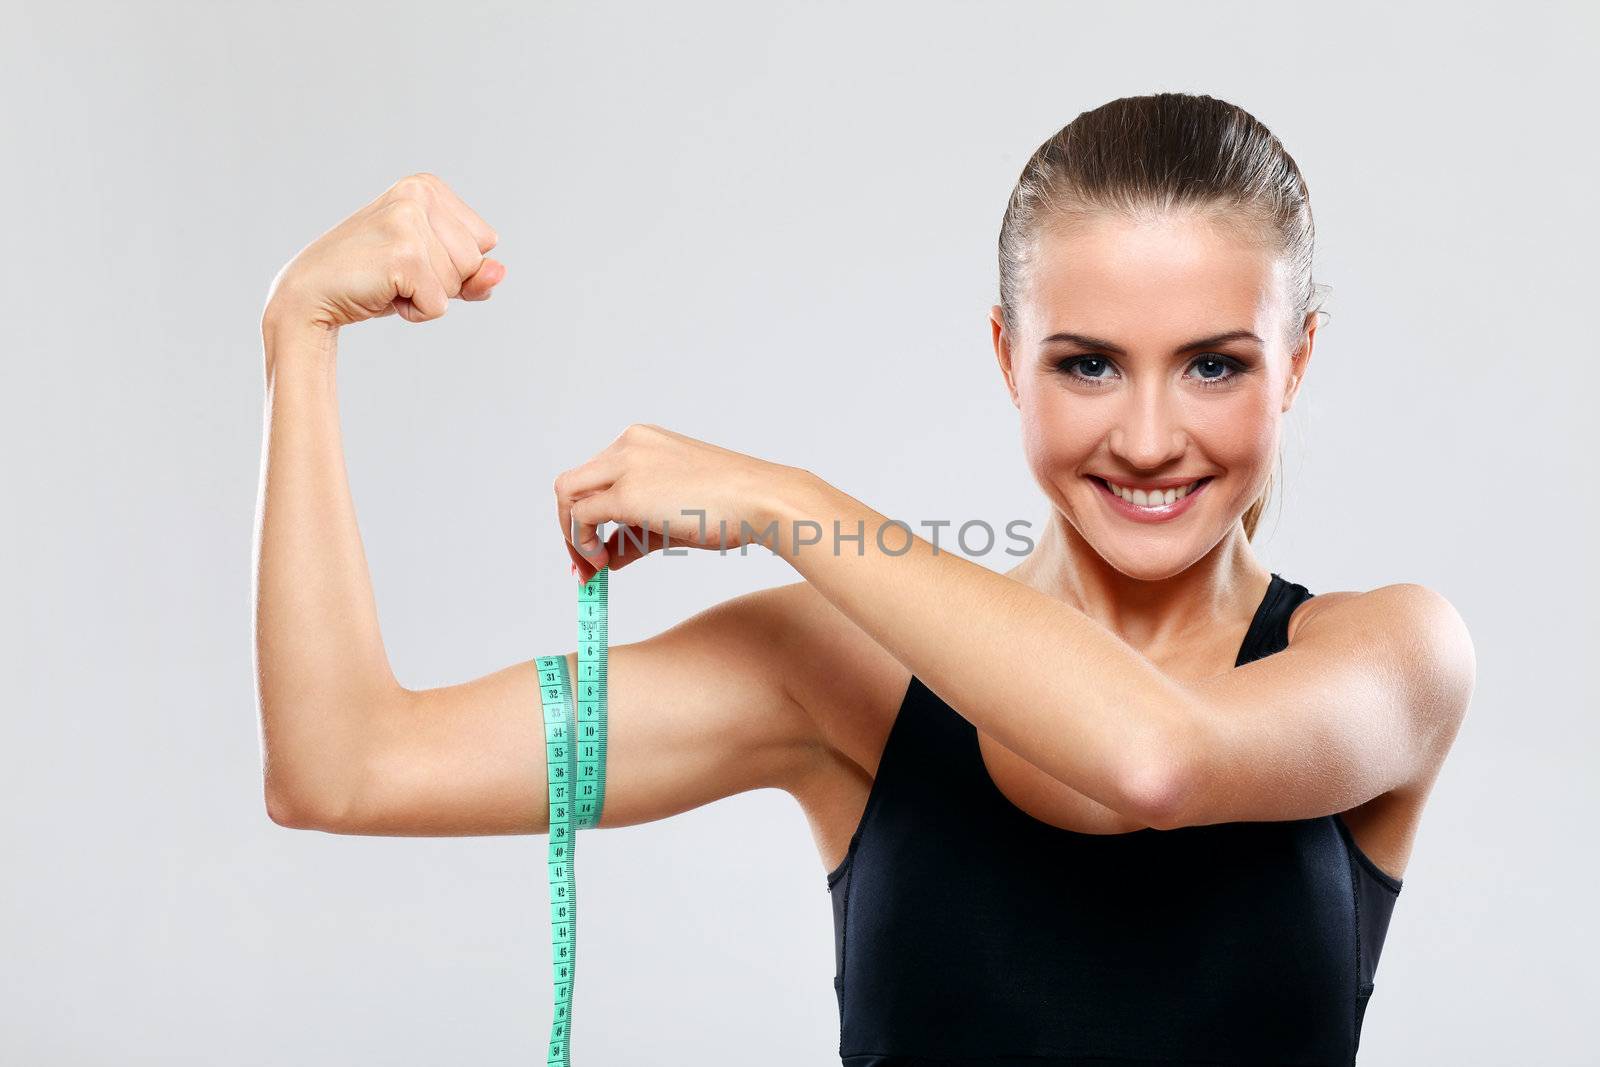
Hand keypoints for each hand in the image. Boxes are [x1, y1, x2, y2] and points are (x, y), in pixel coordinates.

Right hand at [262, 172, 504, 340]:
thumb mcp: (431, 271)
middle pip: (475, 261)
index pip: (486, 241)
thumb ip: (473, 274)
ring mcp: (409, 221)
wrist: (311, 294)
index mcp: (428, 186)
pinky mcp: (403, 254)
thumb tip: (500, 273)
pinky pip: (439, 306)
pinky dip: (415, 313)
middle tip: (396, 272)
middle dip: (442, 281)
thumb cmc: (374, 279)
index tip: (411, 258)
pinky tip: (383, 294)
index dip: (454, 264)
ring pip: (459, 283)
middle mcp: (419, 193)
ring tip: (388, 280)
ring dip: (427, 296)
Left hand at [553, 423, 806, 582]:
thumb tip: (608, 559)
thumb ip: (636, 534)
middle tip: (585, 565)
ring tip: (591, 566)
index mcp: (644, 442)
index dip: (588, 516)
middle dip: (571, 527)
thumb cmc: (734, 507)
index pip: (596, 477)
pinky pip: (580, 516)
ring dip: (570, 535)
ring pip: (567, 494)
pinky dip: (580, 542)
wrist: (764, 501)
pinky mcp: (626, 492)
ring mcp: (626, 465)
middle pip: (574, 484)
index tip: (595, 551)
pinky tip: (601, 563)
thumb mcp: (674, 518)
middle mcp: (629, 444)